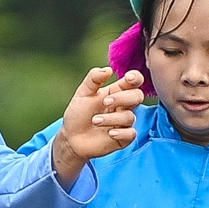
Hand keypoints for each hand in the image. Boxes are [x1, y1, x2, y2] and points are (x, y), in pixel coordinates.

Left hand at [50, 66, 143, 186]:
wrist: (71, 138)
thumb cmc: (78, 114)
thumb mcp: (83, 93)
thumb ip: (94, 79)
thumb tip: (108, 69)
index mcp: (116, 92)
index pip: (133, 82)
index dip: (135, 78)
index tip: (127, 78)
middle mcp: (123, 106)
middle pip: (137, 96)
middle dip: (123, 98)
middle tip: (105, 102)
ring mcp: (124, 122)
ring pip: (130, 117)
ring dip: (112, 118)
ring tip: (94, 121)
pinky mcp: (123, 138)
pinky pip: (131, 134)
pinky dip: (122, 133)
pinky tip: (110, 133)